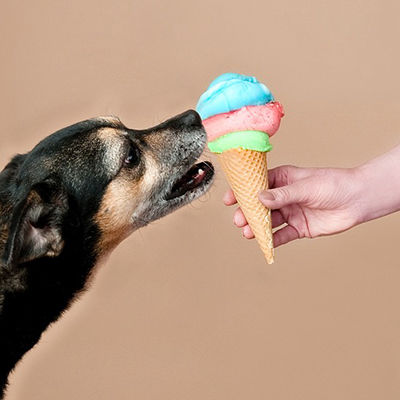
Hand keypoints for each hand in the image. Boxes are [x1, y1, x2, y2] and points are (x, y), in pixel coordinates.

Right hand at [223, 165, 362, 246]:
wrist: (357, 200)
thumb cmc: (334, 184)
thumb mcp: (305, 186)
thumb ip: (282, 195)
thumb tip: (260, 198)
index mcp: (284, 180)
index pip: (258, 185)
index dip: (243, 192)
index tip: (229, 199)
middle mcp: (285, 197)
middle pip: (260, 206)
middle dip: (248, 212)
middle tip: (240, 219)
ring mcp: (291, 212)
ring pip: (269, 221)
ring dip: (257, 227)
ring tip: (248, 232)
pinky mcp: (299, 228)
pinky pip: (282, 235)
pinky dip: (273, 241)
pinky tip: (264, 244)